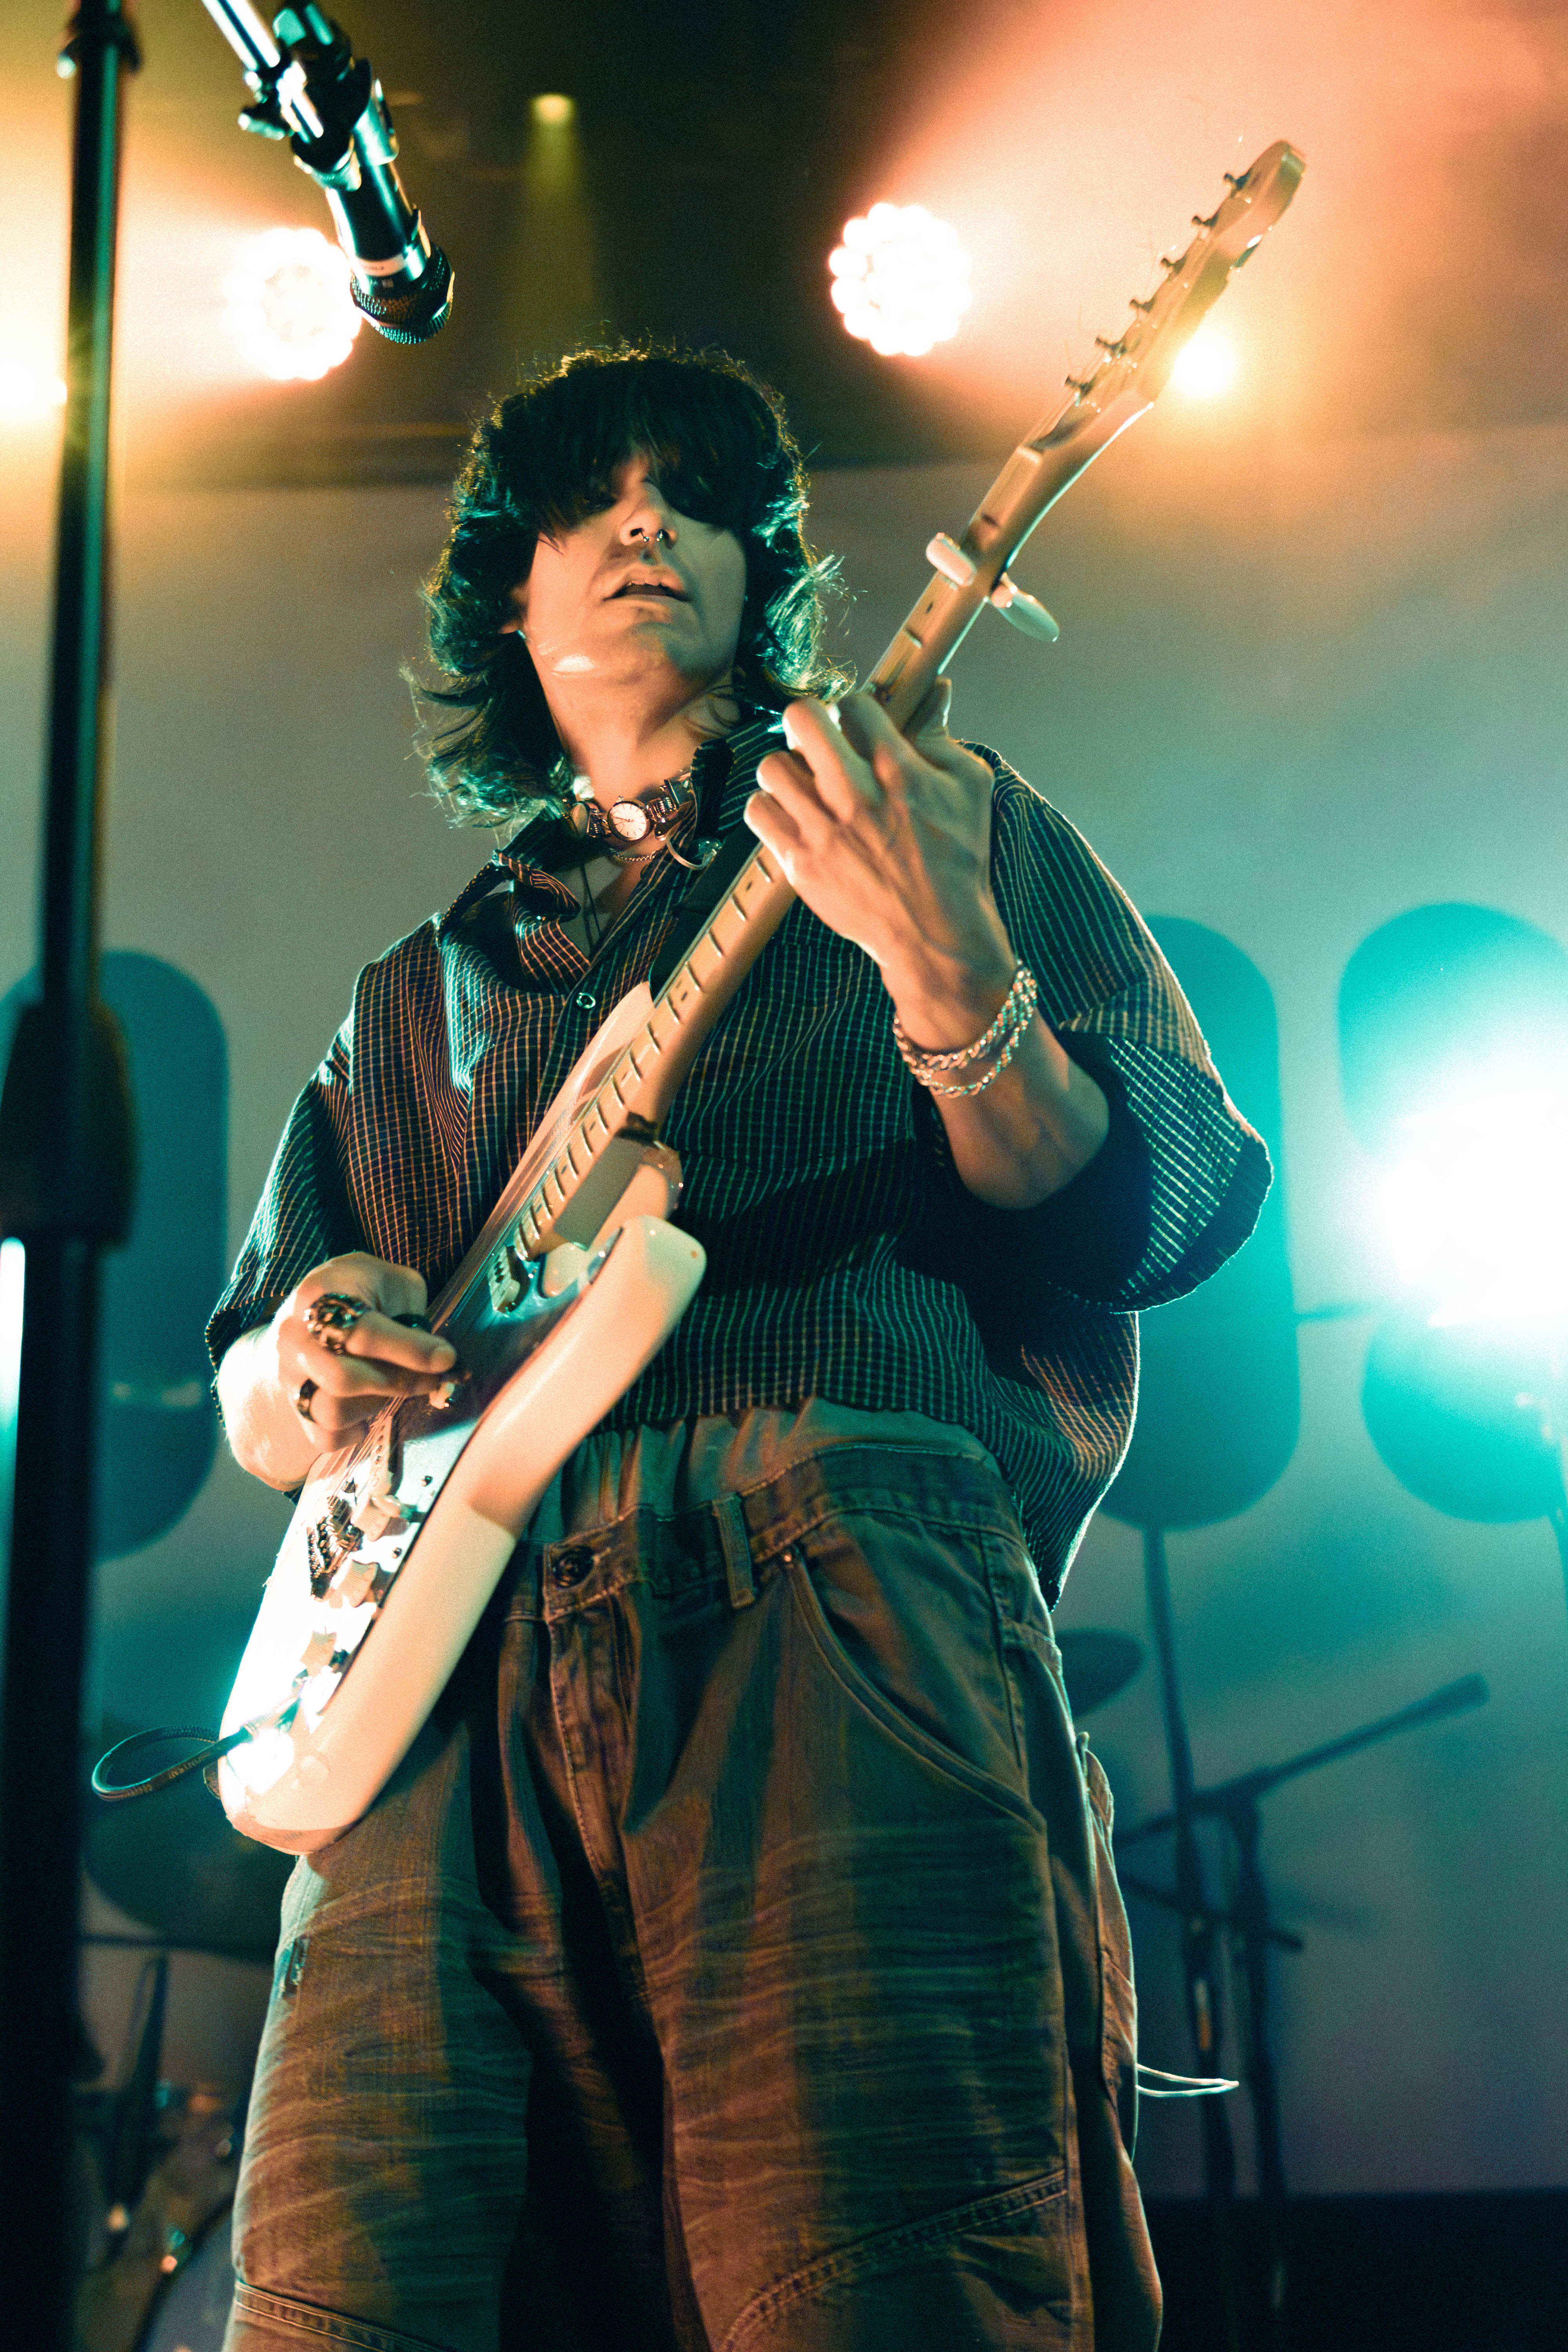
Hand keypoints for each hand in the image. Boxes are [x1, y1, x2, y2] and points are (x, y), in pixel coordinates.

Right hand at [273, 1251, 455, 1440]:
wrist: (313, 1311)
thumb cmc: (363, 1293)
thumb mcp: (392, 1282)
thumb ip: (413, 1313)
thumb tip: (439, 1358)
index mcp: (320, 1296)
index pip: (362, 1332)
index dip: (409, 1349)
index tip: (447, 1358)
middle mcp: (294, 1336)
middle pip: (342, 1378)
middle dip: (397, 1382)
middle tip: (431, 1378)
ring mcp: (289, 1373)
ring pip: (332, 1411)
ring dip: (375, 1405)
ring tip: (392, 1387)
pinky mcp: (295, 1403)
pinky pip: (325, 1436)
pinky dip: (352, 1432)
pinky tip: (367, 1411)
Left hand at [745, 681, 1015, 1044]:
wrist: (936, 935)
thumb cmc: (958, 860)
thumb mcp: (968, 788)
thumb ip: (943, 736)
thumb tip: (936, 689)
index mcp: (900, 770)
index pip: (855, 705)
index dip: (854, 709)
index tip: (856, 727)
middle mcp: (857, 795)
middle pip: (802, 718)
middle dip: (808, 719)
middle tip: (817, 739)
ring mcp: (825, 830)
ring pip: (772, 765)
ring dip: (786, 768)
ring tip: (804, 784)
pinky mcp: (801, 862)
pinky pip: (758, 812)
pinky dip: (769, 808)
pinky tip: (792, 816)